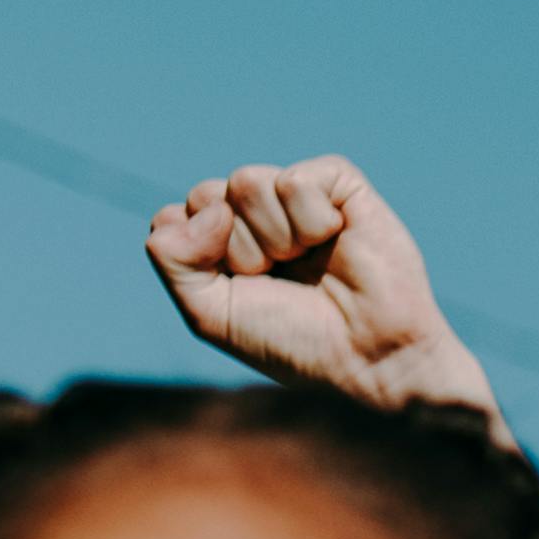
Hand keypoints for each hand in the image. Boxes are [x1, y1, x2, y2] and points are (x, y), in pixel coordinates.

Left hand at [149, 156, 504, 423]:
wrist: (367, 358)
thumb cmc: (291, 342)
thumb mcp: (208, 313)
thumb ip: (171, 258)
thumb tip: (212, 207)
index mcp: (221, 243)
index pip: (175, 216)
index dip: (197, 255)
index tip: (237, 290)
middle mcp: (255, 215)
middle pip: (206, 195)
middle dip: (236, 248)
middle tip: (276, 277)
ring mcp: (295, 196)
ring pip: (246, 182)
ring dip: (275, 237)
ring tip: (308, 261)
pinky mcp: (338, 184)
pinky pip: (294, 181)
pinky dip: (311, 221)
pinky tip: (335, 240)